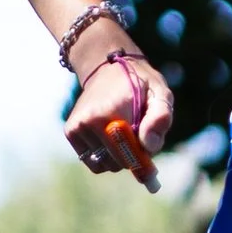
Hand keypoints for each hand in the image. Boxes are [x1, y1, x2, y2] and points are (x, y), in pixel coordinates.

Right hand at [65, 45, 171, 187]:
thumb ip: (160, 117)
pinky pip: (93, 161)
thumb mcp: (159, 93)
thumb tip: (148, 146)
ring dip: (119, 156)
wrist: (107, 67)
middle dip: (132, 156)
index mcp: (109, 112)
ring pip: (105, 164)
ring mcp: (76, 128)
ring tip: (125, 133)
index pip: (126, 154)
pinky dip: (106, 155)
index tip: (149, 157)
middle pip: (116, 163)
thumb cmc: (139, 83)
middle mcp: (88, 121)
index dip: (141, 159)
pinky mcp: (71, 132)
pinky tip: (111, 136)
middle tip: (140, 138)